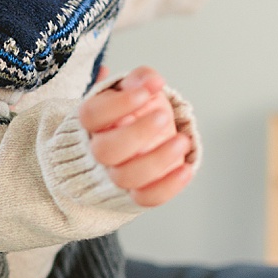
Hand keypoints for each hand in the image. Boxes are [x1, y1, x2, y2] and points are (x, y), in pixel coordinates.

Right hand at [80, 67, 196, 207]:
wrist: (140, 142)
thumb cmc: (134, 113)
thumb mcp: (135, 89)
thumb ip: (141, 79)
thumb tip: (152, 81)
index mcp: (93, 122)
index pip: (91, 115)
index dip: (117, 105)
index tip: (144, 93)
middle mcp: (99, 151)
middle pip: (105, 151)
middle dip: (137, 133)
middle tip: (162, 116)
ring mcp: (116, 175)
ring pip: (126, 177)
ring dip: (157, 160)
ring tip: (182, 141)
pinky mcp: (135, 193)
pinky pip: (146, 198)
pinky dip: (167, 186)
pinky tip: (186, 169)